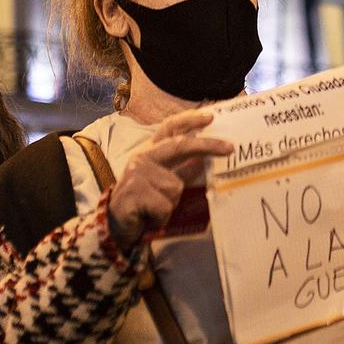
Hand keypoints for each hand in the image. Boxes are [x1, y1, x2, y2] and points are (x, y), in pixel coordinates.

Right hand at [106, 110, 231, 246]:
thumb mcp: (162, 184)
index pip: (169, 128)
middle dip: (208, 145)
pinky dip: (161, 217)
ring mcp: (137, 174)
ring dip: (172, 204)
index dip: (189, 119)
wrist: (114, 227)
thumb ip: (180, 171)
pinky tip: (149, 218)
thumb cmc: (142, 205)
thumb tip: (202, 160)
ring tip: (155, 211)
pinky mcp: (134, 192)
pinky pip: (165, 206)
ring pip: (176, 186)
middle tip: (230, 148)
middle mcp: (142, 158)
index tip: (211, 116)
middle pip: (180, 145)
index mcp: (150, 153)